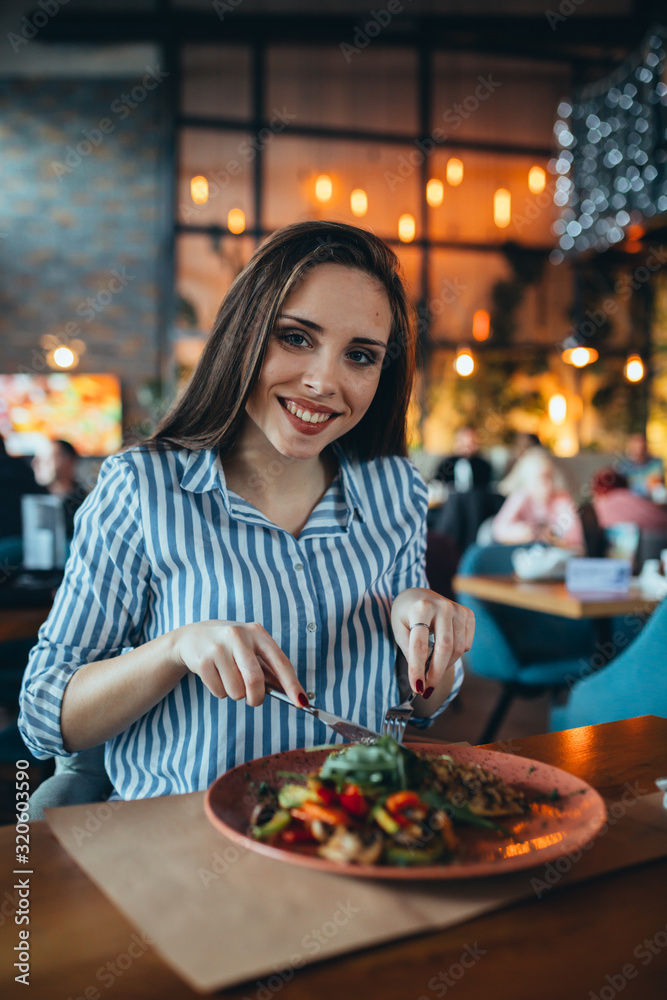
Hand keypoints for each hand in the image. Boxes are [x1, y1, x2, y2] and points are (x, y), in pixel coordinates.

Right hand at [171, 620, 306, 708]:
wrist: (192, 637)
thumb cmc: (230, 646)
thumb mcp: (251, 649)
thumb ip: (269, 669)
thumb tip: (290, 694)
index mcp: (257, 632)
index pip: (280, 662)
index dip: (292, 684)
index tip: (302, 702)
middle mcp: (238, 636)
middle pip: (255, 680)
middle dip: (256, 698)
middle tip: (253, 700)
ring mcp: (218, 647)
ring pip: (236, 690)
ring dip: (235, 694)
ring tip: (229, 679)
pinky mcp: (203, 660)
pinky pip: (219, 692)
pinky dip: (220, 692)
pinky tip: (216, 676)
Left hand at [391, 588, 473, 697]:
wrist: (418, 595)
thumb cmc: (405, 615)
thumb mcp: (399, 630)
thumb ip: (410, 651)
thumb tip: (422, 679)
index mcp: (421, 608)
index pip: (420, 645)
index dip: (418, 669)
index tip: (417, 688)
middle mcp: (442, 606)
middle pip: (444, 648)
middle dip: (436, 674)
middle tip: (427, 690)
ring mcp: (458, 609)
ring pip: (458, 649)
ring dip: (445, 666)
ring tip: (432, 671)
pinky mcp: (468, 614)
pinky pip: (466, 644)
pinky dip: (456, 655)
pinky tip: (444, 652)